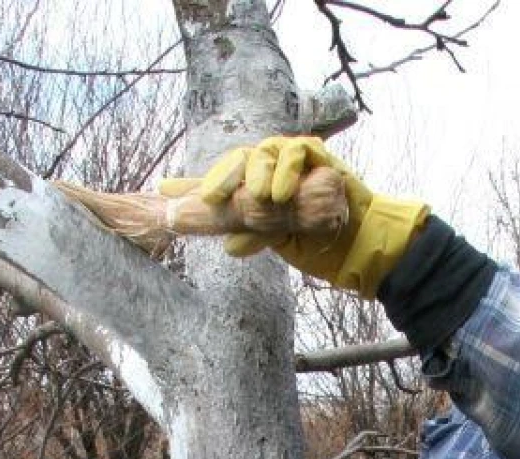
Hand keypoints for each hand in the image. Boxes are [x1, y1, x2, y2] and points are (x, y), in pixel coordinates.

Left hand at [197, 137, 428, 297]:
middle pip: (235, 161)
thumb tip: (228, 245)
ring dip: (257, 174)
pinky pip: (294, 151)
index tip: (162, 189)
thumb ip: (254, 235)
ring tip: (260, 198)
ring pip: (261, 151)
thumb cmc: (318, 241)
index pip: (220, 183)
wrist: (357, 240)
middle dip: (220, 177)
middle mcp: (268, 172)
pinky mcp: (315, 154)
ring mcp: (290, 161)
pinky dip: (284, 169)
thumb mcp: (279, 241)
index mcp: (255, 192)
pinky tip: (280, 192)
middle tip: (210, 197)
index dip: (190, 185)